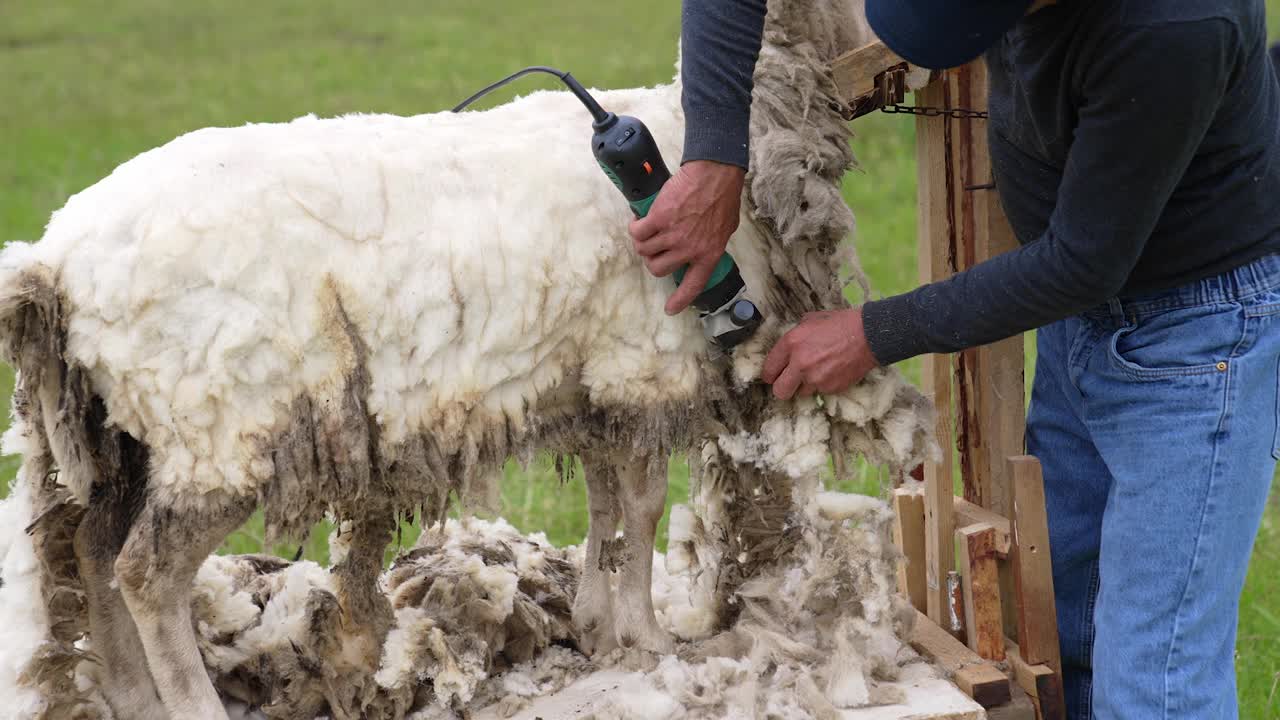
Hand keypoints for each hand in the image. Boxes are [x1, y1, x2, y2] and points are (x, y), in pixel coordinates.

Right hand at [629, 160, 744, 314]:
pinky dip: (635, 228)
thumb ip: (711, 243)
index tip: (670, 308)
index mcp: (709, 254)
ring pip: (645, 250)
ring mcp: (673, 235)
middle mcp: (689, 249)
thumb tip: (701, 250)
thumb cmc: (723, 196)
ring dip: (642, 242)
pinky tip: (639, 221)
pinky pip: (637, 233)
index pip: (693, 285)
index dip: (680, 300)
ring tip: (645, 231)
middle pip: (658, 268)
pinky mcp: (658, 219)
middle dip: (652, 260)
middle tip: (654, 248)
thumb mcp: (725, 228)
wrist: (714, 173)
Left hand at [762, 307, 878, 399]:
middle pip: (779, 391)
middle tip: (790, 381)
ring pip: (800, 393)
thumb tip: (788, 348)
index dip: (770, 374)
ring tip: (817, 372)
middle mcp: (800, 364)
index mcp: (791, 343)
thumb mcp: (811, 320)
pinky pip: (820, 392)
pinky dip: (823, 385)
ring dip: (805, 386)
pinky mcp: (830, 389)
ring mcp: (815, 379)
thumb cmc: (841, 323)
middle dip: (783, 387)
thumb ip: (795, 335)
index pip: (768, 370)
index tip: (774, 375)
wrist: (869, 335)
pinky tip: (832, 372)